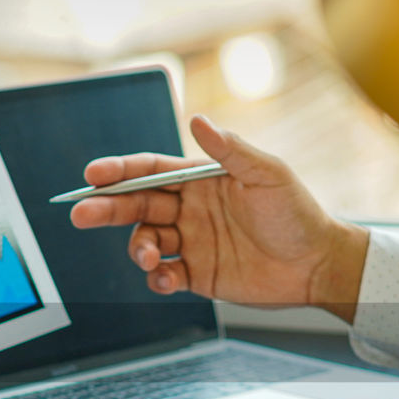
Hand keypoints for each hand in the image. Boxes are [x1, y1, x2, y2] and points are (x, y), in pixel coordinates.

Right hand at [71, 115, 369, 322]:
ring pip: (144, 241)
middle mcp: (189, 208)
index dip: (120, 171)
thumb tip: (198, 121)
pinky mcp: (196, 274)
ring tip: (147, 256)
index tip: (93, 175)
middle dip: (106, 208)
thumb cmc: (297, 214)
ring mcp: (190, 241)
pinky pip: (163, 274)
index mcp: (201, 180)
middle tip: (81, 214)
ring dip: (136, 247)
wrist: (317, 265)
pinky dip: (156, 277)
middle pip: (136, 205)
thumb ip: (231, 151)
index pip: (150, 171)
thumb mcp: (268, 175)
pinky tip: (164, 277)